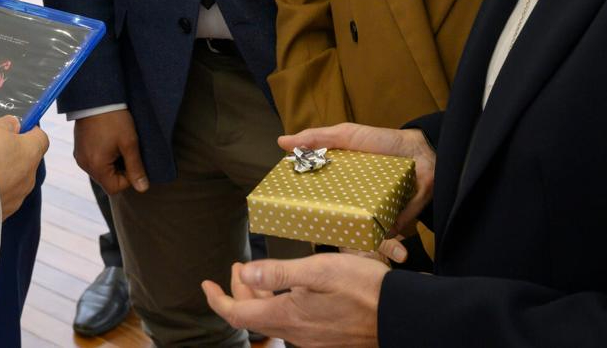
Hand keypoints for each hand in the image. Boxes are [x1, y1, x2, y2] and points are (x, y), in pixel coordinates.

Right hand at [0, 116, 48, 217]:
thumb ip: (5, 125)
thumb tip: (14, 126)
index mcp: (31, 152)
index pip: (40, 138)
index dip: (28, 132)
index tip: (14, 130)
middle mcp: (29, 177)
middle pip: (23, 161)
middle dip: (7, 154)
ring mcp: (16, 198)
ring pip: (9, 180)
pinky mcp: (2, 214)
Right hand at [72, 108, 148, 194]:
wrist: (96, 96)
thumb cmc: (114, 119)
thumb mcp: (129, 143)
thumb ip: (136, 168)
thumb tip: (143, 188)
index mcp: (96, 166)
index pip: (114, 189)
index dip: (128, 179)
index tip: (132, 160)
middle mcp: (84, 165)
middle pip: (107, 181)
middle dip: (120, 170)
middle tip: (126, 150)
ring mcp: (80, 157)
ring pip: (100, 171)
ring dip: (112, 163)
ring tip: (117, 144)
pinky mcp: (79, 149)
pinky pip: (93, 161)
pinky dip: (103, 157)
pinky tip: (108, 141)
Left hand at [203, 254, 386, 347]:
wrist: (401, 316)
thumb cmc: (364, 288)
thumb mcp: (319, 270)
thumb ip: (279, 272)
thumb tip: (245, 272)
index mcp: (288, 316)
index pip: (238, 314)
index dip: (218, 299)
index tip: (206, 284)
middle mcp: (296, 335)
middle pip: (254, 316)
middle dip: (240, 291)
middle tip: (238, 267)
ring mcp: (312, 341)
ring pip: (273, 320)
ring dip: (261, 298)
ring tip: (260, 275)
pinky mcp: (326, 341)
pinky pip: (293, 326)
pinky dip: (281, 307)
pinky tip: (290, 292)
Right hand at [281, 123, 434, 234]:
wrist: (423, 152)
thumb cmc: (382, 142)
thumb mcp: (347, 136)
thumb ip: (317, 138)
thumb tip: (282, 142)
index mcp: (338, 182)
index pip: (316, 197)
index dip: (303, 206)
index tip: (288, 214)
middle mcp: (352, 201)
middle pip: (333, 220)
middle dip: (327, 230)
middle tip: (317, 236)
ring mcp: (371, 214)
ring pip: (357, 235)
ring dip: (358, 242)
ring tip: (355, 247)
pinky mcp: (392, 224)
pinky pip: (386, 239)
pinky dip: (390, 246)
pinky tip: (392, 251)